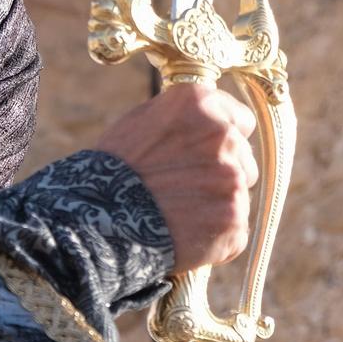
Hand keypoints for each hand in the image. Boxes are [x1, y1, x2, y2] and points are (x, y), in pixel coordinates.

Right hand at [95, 83, 258, 273]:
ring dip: (218, 204)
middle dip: (221, 174)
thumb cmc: (113, 171)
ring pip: (237, 195)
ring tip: (179, 213)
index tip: (206, 155)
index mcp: (202, 104)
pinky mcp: (233, 220)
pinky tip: (184, 235)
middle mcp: (224, 136)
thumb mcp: (143, 122)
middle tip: (183, 188)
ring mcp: (232, 180)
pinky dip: (214, 236)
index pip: (241, 121)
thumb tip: (211, 122)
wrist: (98, 221)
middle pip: (244, 159)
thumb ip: (185, 119)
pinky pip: (233, 230)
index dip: (224, 140)